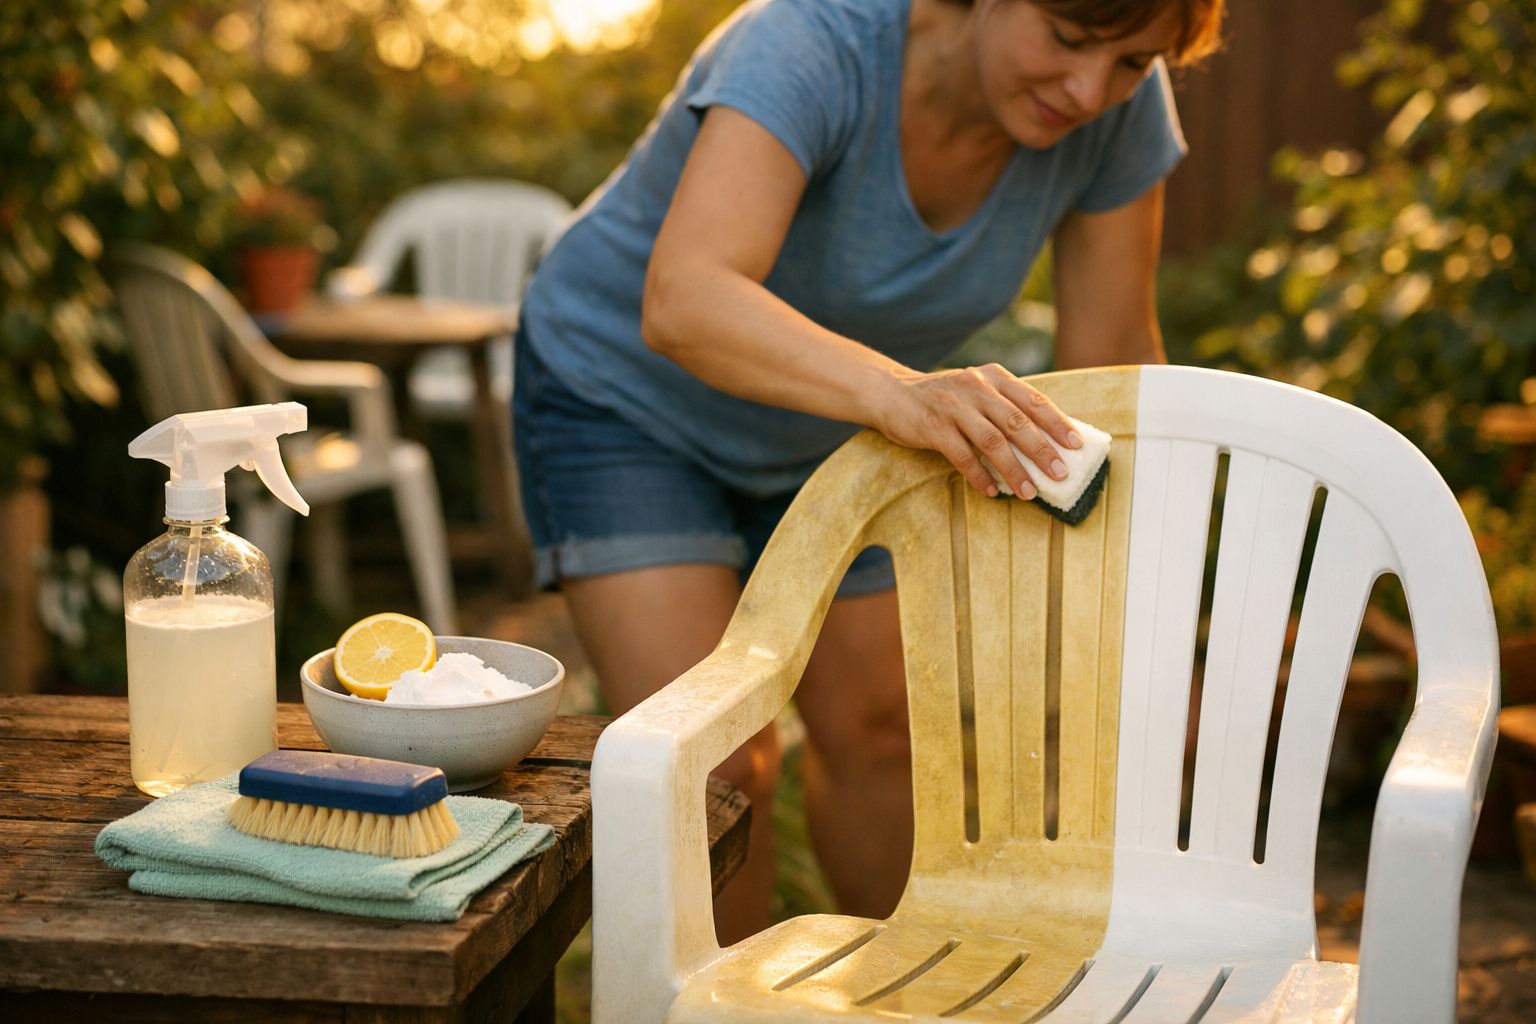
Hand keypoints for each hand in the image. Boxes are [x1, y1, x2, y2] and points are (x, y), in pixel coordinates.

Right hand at [873, 364, 1082, 497]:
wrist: (891, 393)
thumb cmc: (943, 399)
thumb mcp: (976, 391)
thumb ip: (1004, 408)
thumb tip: (1045, 442)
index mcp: (993, 377)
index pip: (1033, 400)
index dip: (1057, 422)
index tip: (1076, 443)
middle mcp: (976, 387)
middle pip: (1016, 422)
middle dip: (1042, 450)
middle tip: (1061, 473)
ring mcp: (954, 406)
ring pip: (992, 441)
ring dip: (1014, 469)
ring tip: (1029, 491)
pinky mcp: (933, 426)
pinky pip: (962, 455)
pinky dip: (979, 476)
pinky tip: (992, 492)